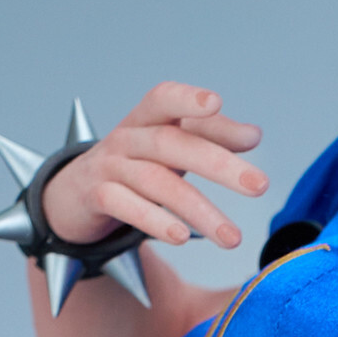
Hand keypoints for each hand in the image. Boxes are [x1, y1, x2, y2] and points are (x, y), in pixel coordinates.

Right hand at [42, 80, 267, 253]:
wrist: (77, 193)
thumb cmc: (136, 163)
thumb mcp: (170, 146)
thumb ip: (210, 137)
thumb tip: (253, 135)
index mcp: (147, 118)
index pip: (165, 99)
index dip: (188, 99)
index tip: (217, 103)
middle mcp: (127, 137)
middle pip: (171, 144)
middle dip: (218, 164)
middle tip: (260, 185)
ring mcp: (110, 166)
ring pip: (156, 183)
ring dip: (199, 210)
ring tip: (232, 237)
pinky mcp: (97, 197)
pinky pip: (126, 207)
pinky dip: (154, 221)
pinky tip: (183, 237)